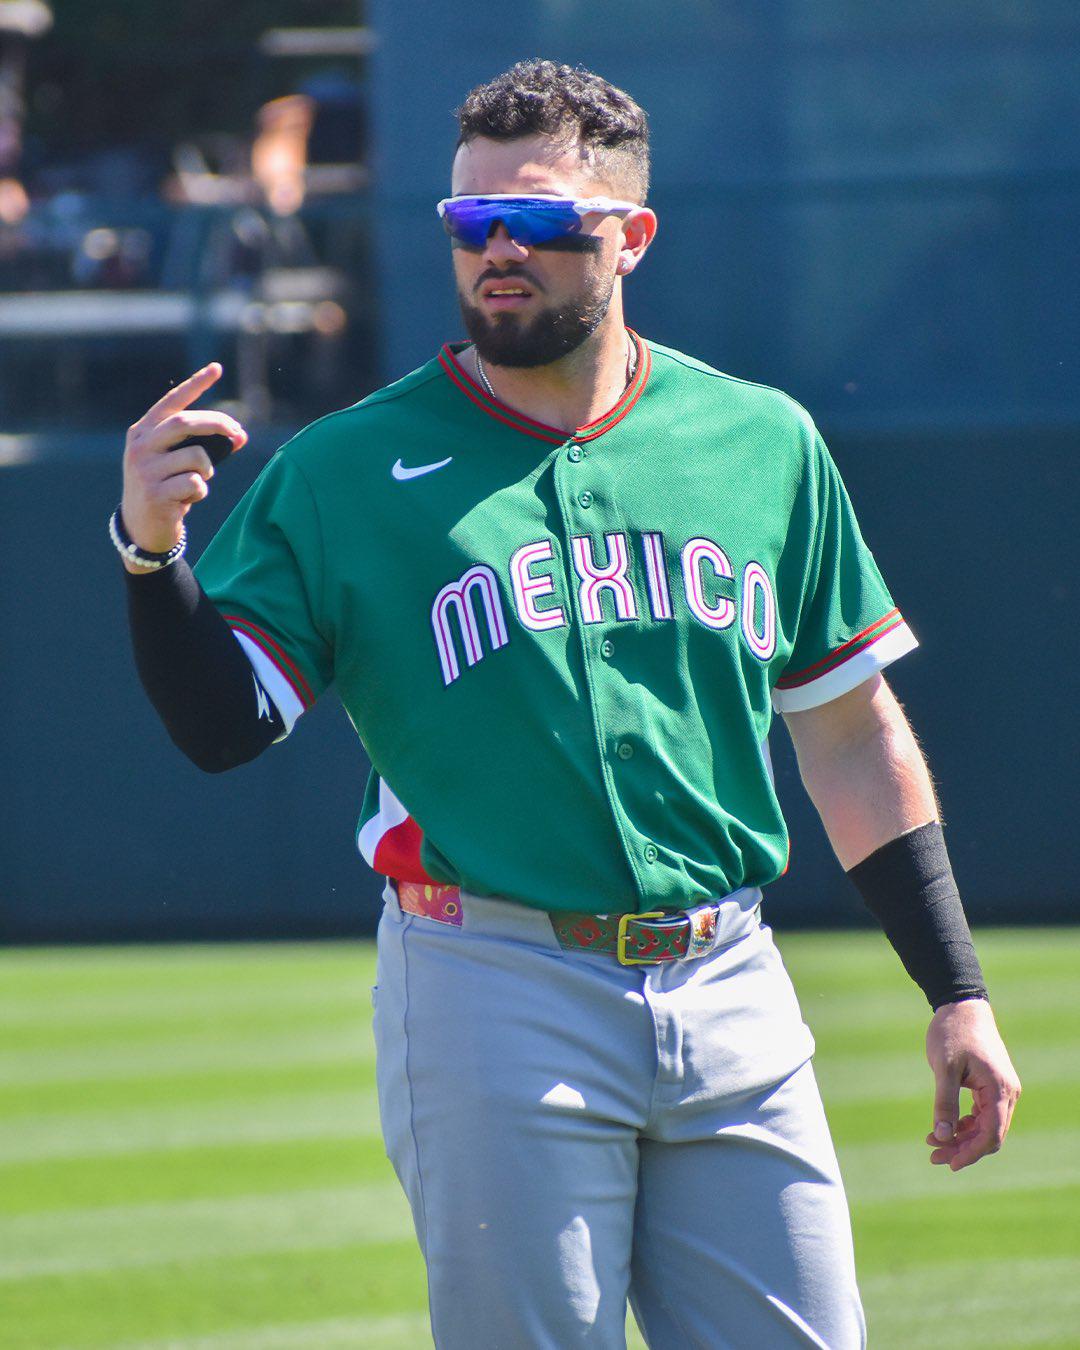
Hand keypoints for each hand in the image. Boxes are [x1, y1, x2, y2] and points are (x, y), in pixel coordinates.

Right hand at [120, 364, 246, 567]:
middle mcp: (140, 446)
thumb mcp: (179, 463)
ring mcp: (145, 469)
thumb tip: (241, 437)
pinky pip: (196, 484)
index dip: (196, 384)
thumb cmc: (165, 488)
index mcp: (143, 431)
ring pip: (196, 457)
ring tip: (200, 480)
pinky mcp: (155, 493)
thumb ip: (206, 447)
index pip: (172, 402)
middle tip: (237, 434)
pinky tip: (187, 500)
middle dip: (217, 425)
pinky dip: (201, 492)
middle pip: (185, 423)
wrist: (141, 527)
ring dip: (208, 468)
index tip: (217, 367)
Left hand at [925, 998, 1020, 1170]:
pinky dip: (965, 1124)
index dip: (971, 1153)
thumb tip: (942, 1136)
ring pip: (986, 1126)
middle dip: (963, 1148)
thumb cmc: (953, 1033)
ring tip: (933, 1142)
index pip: (991, 1134)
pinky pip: (983, 1114)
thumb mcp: (944, 1067)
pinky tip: (945, 1128)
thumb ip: (944, 1102)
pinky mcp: (992, 1086)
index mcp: (1000, 1089)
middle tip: (933, 1156)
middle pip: (989, 1135)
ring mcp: (1002, 1090)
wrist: (962, 1006)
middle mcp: (1007, 1093)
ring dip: (962, 1138)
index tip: (949, 1163)